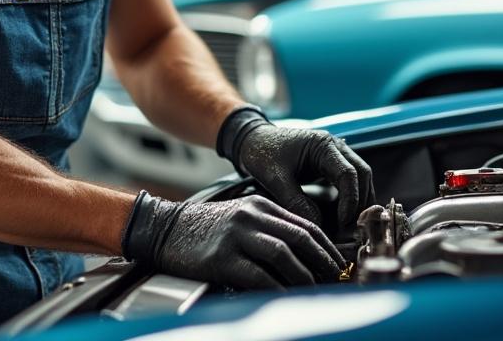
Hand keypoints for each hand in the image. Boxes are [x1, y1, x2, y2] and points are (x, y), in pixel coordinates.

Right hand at [123, 192, 344, 289]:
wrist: (164, 229)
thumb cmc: (205, 229)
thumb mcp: (241, 218)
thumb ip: (269, 229)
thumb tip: (304, 255)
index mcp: (261, 206)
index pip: (305, 224)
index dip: (326, 246)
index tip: (338, 263)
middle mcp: (251, 216)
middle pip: (299, 238)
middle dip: (322, 261)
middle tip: (336, 278)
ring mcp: (236, 236)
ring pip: (283, 254)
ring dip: (304, 275)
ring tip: (316, 290)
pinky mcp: (222, 257)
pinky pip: (257, 275)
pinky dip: (276, 287)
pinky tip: (285, 296)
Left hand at [235, 120, 374, 230]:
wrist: (253, 140)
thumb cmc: (262, 153)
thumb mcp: (274, 178)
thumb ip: (295, 201)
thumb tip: (317, 226)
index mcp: (323, 145)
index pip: (348, 174)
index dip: (350, 200)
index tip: (342, 223)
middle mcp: (335, 146)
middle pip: (363, 173)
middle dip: (360, 201)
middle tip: (351, 227)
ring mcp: (336, 153)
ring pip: (361, 176)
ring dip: (359, 200)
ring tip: (348, 225)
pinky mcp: (331, 163)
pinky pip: (350, 180)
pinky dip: (351, 197)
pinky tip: (342, 216)